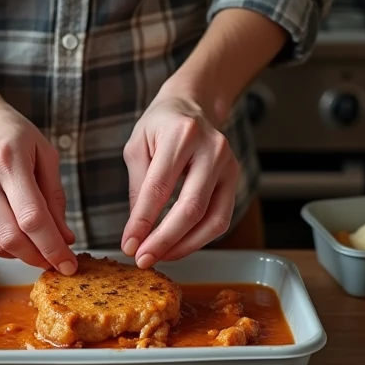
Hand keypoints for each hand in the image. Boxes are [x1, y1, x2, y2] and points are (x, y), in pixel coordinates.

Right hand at [0, 87, 76, 273]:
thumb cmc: (10, 133)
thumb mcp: (44, 153)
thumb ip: (55, 197)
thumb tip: (65, 238)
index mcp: (8, 160)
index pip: (33, 218)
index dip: (53, 247)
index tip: (68, 265)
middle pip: (12, 238)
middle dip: (38, 258)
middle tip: (55, 262)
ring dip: (21, 255)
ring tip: (38, 249)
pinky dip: (2, 243)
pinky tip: (14, 232)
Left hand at [122, 93, 237, 267]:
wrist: (193, 105)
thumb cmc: (160, 125)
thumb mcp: (137, 146)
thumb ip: (138, 188)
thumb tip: (137, 233)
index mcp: (182, 134)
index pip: (160, 187)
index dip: (143, 221)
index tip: (129, 246)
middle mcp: (212, 149)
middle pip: (191, 208)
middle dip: (165, 240)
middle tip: (143, 259)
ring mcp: (229, 165)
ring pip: (212, 219)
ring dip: (185, 246)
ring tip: (160, 256)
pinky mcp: (235, 179)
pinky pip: (220, 219)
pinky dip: (198, 238)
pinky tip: (177, 245)